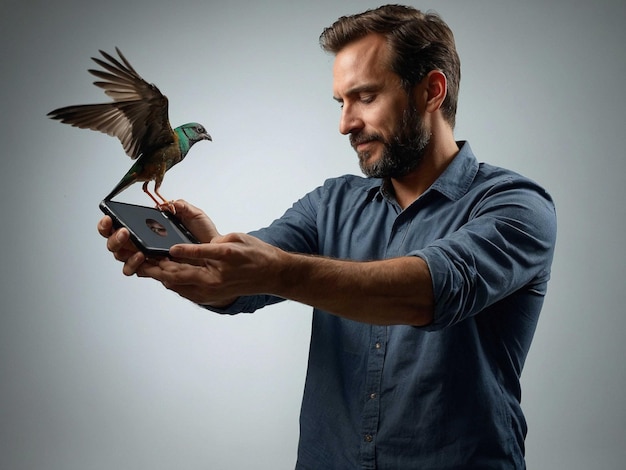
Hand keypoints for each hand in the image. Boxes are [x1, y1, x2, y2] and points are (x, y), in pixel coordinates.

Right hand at [97, 199, 220, 275]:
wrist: (217, 253)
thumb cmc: (203, 235)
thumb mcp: (193, 215)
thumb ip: (180, 205)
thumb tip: (165, 204)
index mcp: (145, 228)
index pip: (118, 225)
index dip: (108, 223)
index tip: (109, 217)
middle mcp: (141, 243)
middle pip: (114, 242)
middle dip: (112, 236)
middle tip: (123, 230)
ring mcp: (146, 258)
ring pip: (121, 257)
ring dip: (122, 250)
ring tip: (135, 246)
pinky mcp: (153, 270)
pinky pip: (136, 270)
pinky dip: (134, 264)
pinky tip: (142, 256)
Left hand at [136, 232, 285, 305]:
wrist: (272, 275)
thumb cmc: (257, 255)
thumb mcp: (239, 239)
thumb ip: (216, 242)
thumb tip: (196, 247)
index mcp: (226, 258)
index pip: (200, 252)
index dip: (184, 250)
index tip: (170, 247)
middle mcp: (217, 277)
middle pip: (181, 274)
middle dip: (157, 267)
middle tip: (140, 260)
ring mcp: (212, 290)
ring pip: (178, 284)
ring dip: (160, 276)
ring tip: (144, 268)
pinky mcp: (210, 296)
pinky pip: (184, 291)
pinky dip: (171, 283)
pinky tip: (162, 276)